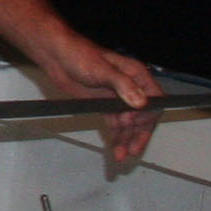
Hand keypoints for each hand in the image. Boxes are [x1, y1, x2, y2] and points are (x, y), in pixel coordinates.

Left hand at [30, 35, 161, 164]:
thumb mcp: (103, 70)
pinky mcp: (104, 104)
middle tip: (133, 150)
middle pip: (144, 116)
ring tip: (121, 155)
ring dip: (127, 138)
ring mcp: (117, 97)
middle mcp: (131, 88)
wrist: (56, 56)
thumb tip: (141, 102)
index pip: (154, 100)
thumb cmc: (80, 55)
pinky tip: (116, 147)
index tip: (133, 123)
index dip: (147, 115)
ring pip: (129, 123)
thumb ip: (123, 85)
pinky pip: (116, 123)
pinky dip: (117, 135)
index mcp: (137, 75)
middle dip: (139, 133)